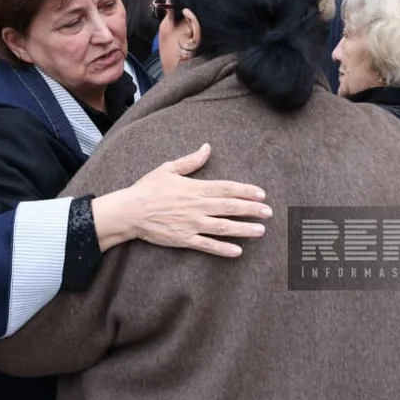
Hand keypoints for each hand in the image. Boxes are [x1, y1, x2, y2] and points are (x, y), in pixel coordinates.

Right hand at [91, 144, 270, 256]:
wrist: (130, 211)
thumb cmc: (147, 188)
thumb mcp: (168, 168)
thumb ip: (191, 161)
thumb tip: (207, 148)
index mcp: (194, 188)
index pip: (226, 188)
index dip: (245, 191)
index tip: (261, 194)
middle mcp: (196, 206)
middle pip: (229, 207)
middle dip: (251, 210)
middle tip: (269, 212)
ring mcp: (191, 224)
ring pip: (223, 227)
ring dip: (243, 229)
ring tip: (261, 231)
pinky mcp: (184, 238)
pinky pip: (207, 245)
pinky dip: (223, 248)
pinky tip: (238, 251)